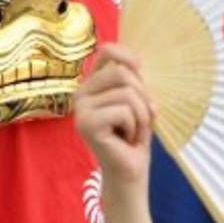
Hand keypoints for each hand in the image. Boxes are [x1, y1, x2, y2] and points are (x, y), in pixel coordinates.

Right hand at [74, 44, 156, 187]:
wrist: (130, 171)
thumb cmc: (134, 136)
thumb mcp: (137, 101)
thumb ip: (133, 80)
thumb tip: (135, 64)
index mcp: (91, 84)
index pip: (107, 51)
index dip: (129, 57)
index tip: (142, 73)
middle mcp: (80, 94)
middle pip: (121, 72)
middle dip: (143, 96)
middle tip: (141, 118)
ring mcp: (81, 110)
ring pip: (127, 93)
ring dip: (142, 116)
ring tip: (133, 132)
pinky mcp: (87, 124)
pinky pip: (124, 111)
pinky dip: (135, 127)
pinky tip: (126, 140)